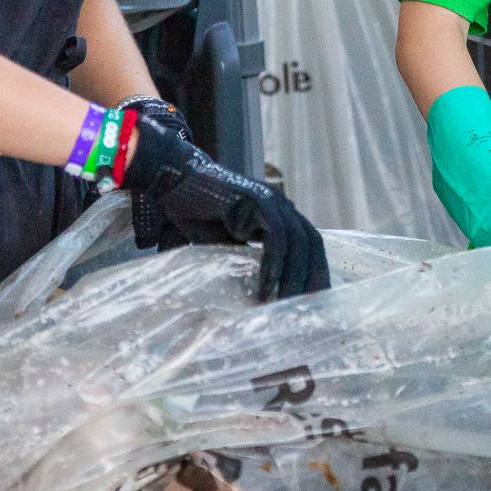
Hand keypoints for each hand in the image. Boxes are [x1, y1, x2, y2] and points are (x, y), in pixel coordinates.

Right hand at [119, 113, 329, 298]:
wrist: (174, 182)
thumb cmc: (197, 215)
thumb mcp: (228, 241)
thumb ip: (247, 258)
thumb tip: (255, 296)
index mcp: (280, 213)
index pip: (309, 244)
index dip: (315, 271)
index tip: (315, 300)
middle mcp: (281, 205)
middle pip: (311, 243)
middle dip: (312, 276)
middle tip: (308, 309)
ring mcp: (271, 200)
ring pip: (297, 241)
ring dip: (294, 275)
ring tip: (285, 303)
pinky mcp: (256, 200)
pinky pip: (275, 236)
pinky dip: (274, 263)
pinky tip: (267, 286)